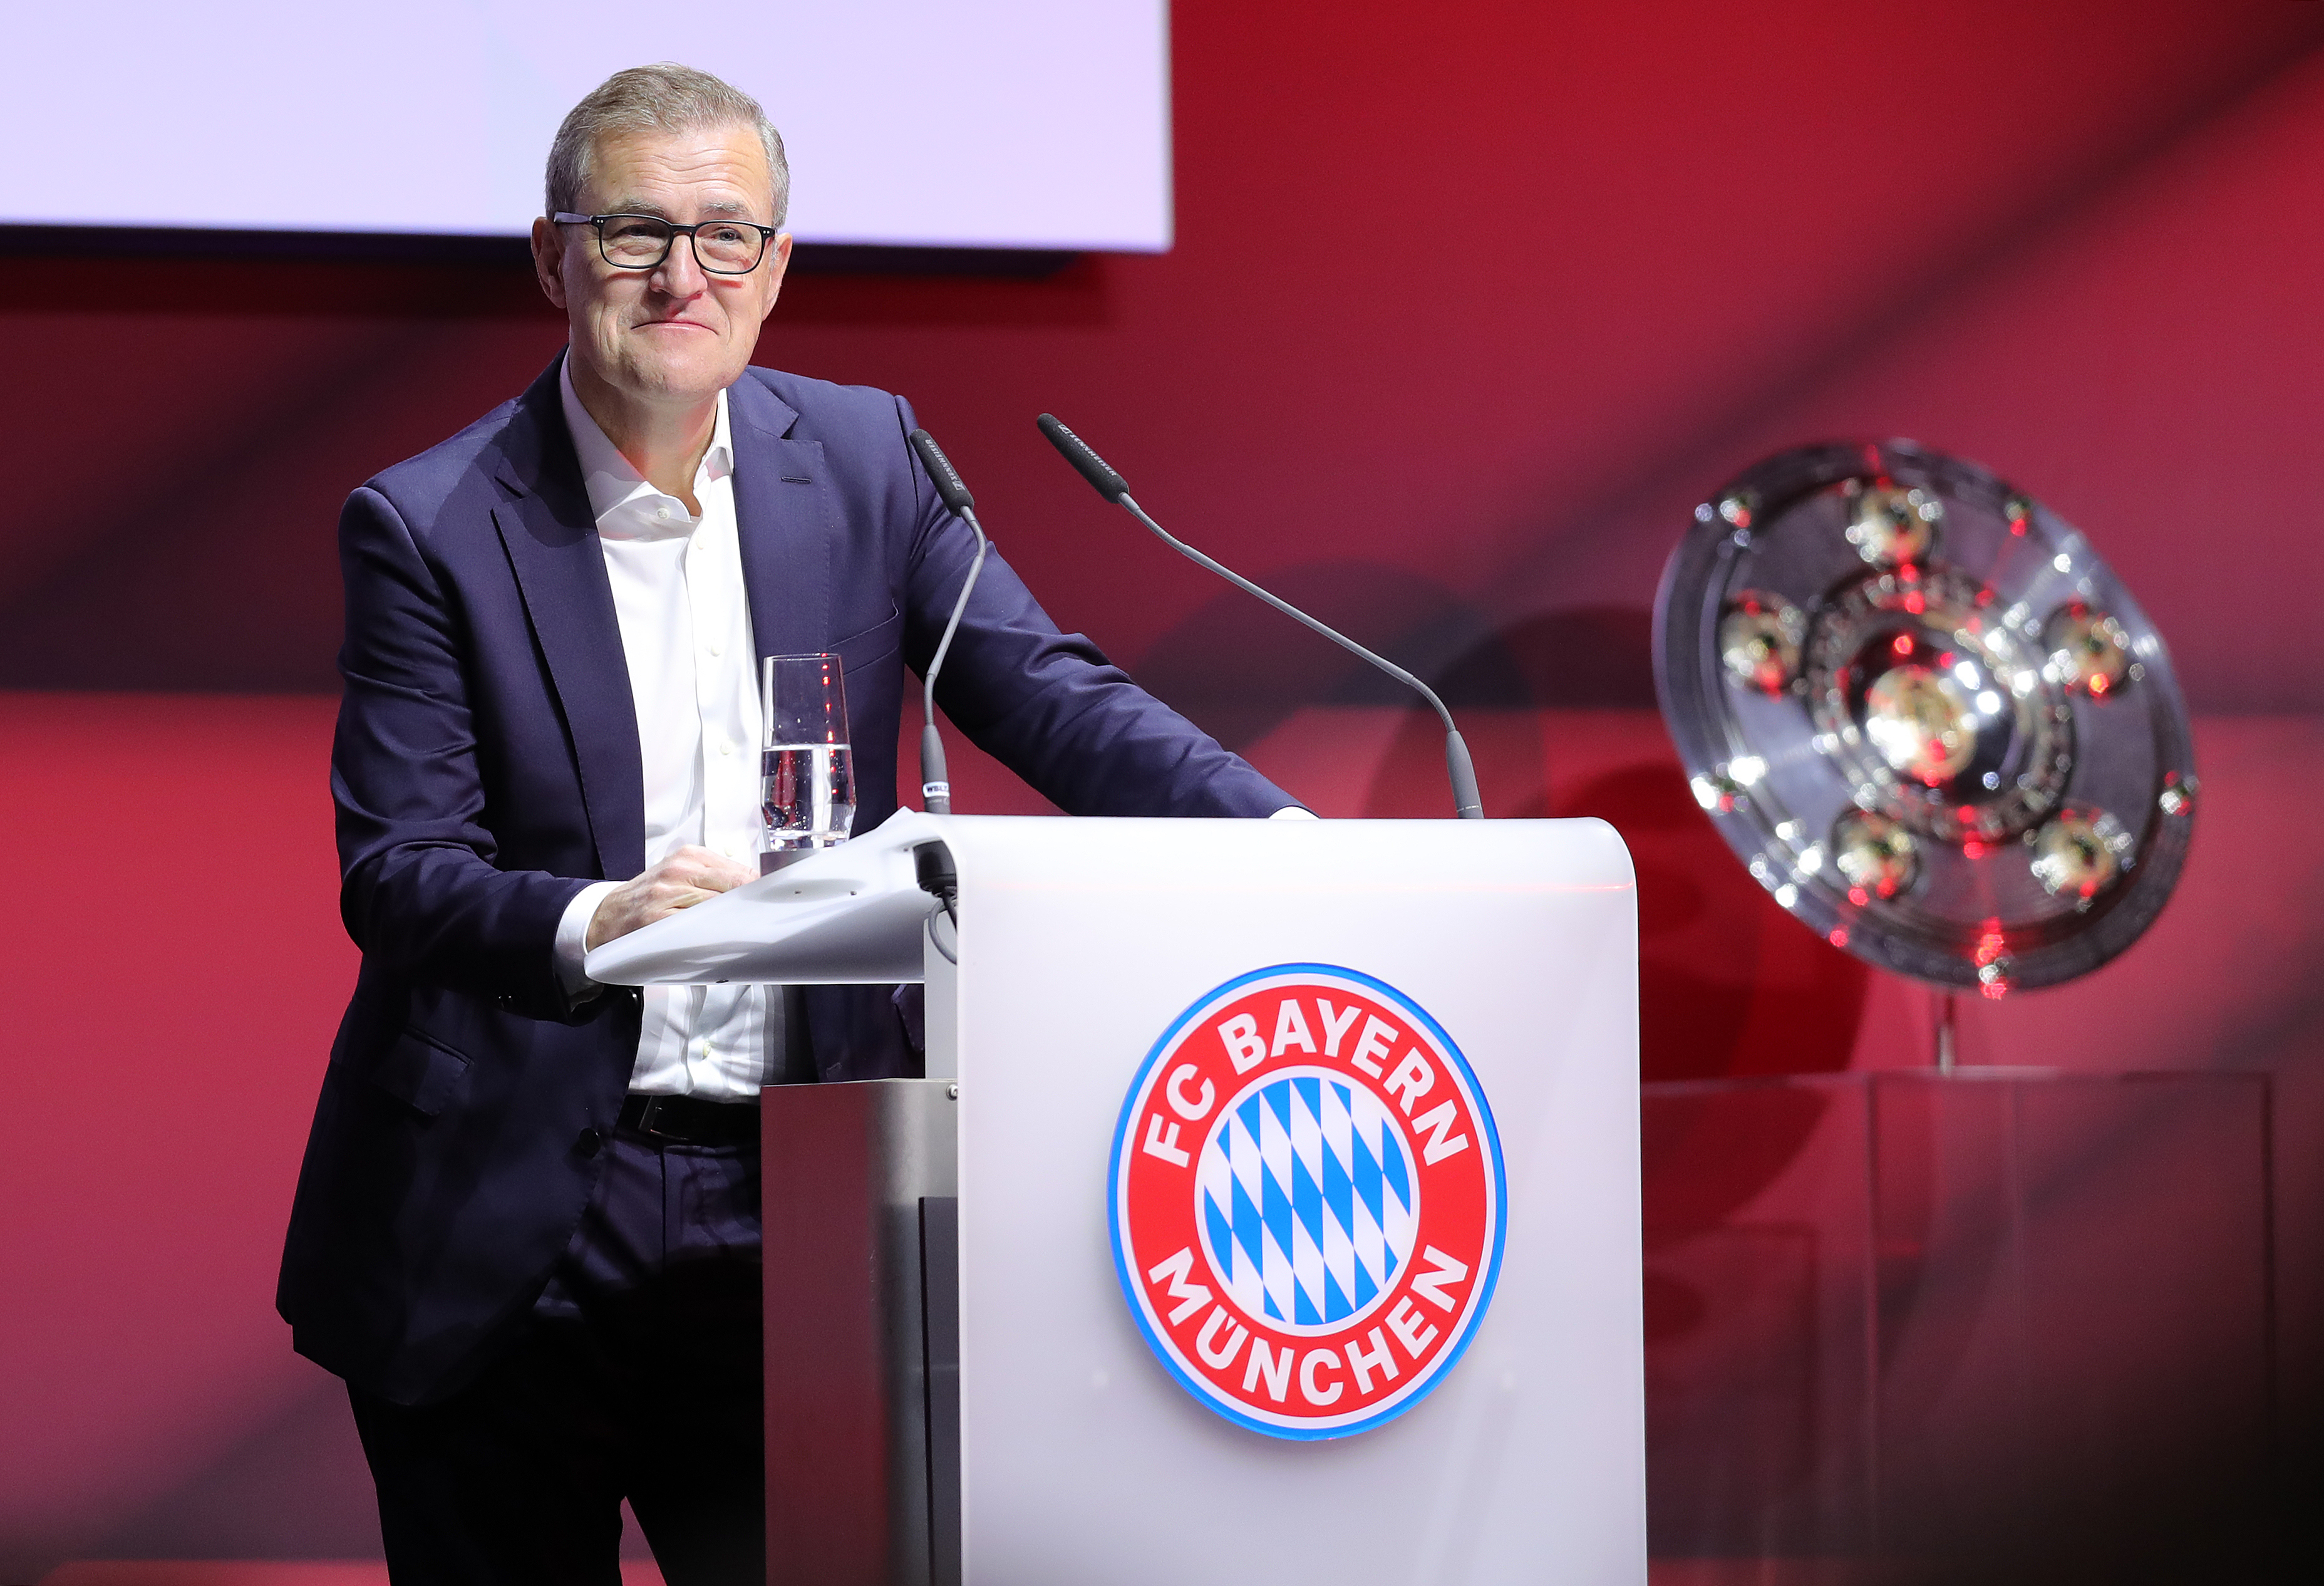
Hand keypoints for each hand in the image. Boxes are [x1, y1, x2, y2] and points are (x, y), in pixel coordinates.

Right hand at [585, 845, 756, 950]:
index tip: (777, 901)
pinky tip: (721, 943)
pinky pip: (695, 929)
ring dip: (736, 923)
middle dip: (752, 906)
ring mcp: (667, 894)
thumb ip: (715, 879)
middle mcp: (679, 870)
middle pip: (734, 887)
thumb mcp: (681, 876)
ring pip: (718, 907)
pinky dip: (712, 937)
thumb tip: (756, 890)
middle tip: (767, 922)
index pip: (740, 871)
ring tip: (747, 935)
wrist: (606, 915)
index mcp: (689, 856)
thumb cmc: (649, 897)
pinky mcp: (657, 919)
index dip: (761, 890)